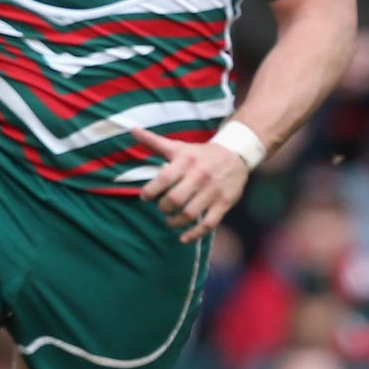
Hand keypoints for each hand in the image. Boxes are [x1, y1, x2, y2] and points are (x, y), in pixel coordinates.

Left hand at [134, 127, 251, 242]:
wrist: (236, 154)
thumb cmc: (200, 153)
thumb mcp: (179, 146)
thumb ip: (154, 141)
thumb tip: (132, 130)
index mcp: (186, 161)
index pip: (162, 180)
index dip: (149, 192)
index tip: (146, 197)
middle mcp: (200, 176)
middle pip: (175, 199)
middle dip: (163, 208)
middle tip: (161, 208)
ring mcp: (213, 191)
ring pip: (190, 214)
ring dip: (175, 222)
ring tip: (170, 220)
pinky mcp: (225, 203)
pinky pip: (209, 223)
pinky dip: (194, 234)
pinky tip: (183, 238)